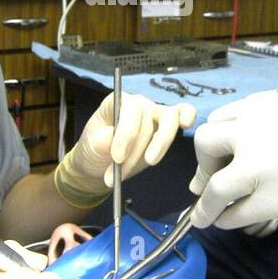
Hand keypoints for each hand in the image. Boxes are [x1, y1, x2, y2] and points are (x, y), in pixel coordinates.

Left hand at [53, 93, 196, 208]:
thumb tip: (107, 139)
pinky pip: (183, 112)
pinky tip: (186, 124)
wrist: (103, 162)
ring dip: (159, 144)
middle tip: (119, 176)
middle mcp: (138, 103)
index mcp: (116, 102)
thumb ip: (98, 142)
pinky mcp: (168, 123)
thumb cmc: (96, 149)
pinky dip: (187, 115)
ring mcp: (155, 111)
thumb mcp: (90, 147)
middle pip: (146, 122)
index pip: (128, 109)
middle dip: (134, 153)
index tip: (117, 158)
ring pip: (167, 120)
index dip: (125, 133)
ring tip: (149, 163)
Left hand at [187, 91, 277, 230]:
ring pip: (214, 186)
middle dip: (203, 164)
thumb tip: (219, 157)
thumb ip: (260, 124)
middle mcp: (260, 129)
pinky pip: (234, 213)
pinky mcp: (275, 198)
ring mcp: (265, 166)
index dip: (215, 142)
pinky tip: (227, 221)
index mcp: (265, 106)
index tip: (219, 158)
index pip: (220, 118)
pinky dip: (224, 219)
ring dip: (205, 204)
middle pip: (206, 142)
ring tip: (204, 214)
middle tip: (211, 180)